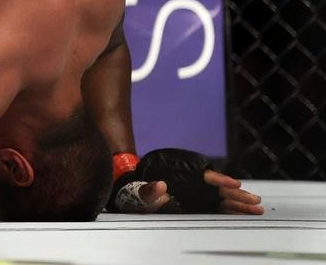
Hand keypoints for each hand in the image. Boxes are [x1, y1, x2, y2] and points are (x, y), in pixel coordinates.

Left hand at [111, 148, 263, 214]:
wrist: (132, 195)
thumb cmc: (136, 192)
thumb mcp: (138, 191)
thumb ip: (148, 190)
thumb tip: (161, 186)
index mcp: (181, 177)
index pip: (205, 177)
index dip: (221, 179)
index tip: (236, 184)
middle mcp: (191, 185)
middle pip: (219, 188)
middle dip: (237, 195)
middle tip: (256, 201)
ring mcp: (195, 195)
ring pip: (221, 198)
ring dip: (239, 203)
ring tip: (257, 208)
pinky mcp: (196, 205)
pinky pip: (216, 208)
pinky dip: (230, 210)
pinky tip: (243, 213)